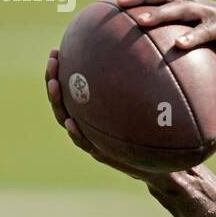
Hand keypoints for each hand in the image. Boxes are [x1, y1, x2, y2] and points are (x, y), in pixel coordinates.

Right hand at [45, 48, 167, 182]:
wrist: (162, 165)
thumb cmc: (155, 133)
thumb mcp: (151, 106)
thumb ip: (145, 85)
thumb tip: (151, 52)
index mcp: (94, 112)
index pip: (71, 89)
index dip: (60, 72)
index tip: (56, 51)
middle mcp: (88, 123)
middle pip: (63, 101)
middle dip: (53, 80)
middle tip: (52, 61)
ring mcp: (92, 139)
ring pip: (67, 120)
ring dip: (58, 103)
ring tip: (55, 84)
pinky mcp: (102, 155)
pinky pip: (85, 144)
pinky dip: (76, 134)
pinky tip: (71, 123)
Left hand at [115, 0, 215, 87]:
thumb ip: (197, 68)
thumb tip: (175, 89)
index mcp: (201, 14)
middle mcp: (207, 9)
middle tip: (118, 2)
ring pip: (184, 9)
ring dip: (160, 13)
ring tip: (140, 20)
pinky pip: (210, 32)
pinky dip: (194, 37)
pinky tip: (179, 45)